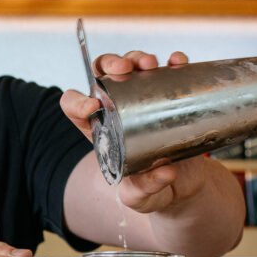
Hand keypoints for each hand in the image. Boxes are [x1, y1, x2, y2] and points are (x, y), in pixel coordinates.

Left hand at [61, 49, 193, 214]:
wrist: (182, 186)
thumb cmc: (151, 191)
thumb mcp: (141, 198)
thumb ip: (144, 189)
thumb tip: (164, 172)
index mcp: (99, 129)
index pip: (74, 107)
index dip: (76, 102)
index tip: (92, 108)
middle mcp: (118, 108)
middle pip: (103, 75)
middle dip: (110, 64)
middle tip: (124, 70)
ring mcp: (145, 97)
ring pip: (133, 66)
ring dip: (138, 58)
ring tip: (149, 65)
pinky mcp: (171, 95)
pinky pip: (169, 71)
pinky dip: (173, 62)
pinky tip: (177, 62)